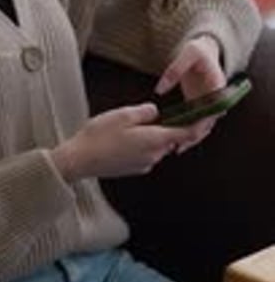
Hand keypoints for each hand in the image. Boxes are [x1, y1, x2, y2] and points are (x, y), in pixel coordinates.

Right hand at [51, 102, 194, 182]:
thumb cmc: (100, 136)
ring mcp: (144, 164)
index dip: (195, 124)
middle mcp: (154, 155)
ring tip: (126, 126)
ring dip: (149, 136)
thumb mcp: (123, 115)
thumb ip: (144, 111)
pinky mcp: (134, 169)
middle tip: (148, 113)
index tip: (200, 115)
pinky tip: (120, 139)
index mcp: (155, 140)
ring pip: (155, 146)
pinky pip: (144, 154)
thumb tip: (155, 111)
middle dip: (164, 126)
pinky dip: (139, 145)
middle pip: (169, 138)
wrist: (80, 160)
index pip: (186, 134)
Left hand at [155, 35, 226, 152]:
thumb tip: (160, 90)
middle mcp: (216, 99)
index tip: (189, 133)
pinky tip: (174, 139)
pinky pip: (195, 121)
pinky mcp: (200, 105)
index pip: (212, 111)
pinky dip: (186, 130)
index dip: (201, 124)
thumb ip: (173, 71)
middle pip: (208, 123)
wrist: (203, 50)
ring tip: (176, 148)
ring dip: (191, 138)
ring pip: (202, 126)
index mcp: (217, 88)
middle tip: (179, 146)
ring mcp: (208, 104)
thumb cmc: (197, 50)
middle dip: (194, 136)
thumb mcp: (187, 54)